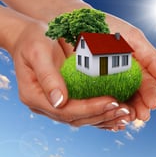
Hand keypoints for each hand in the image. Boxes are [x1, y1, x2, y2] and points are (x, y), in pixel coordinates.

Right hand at [12, 20, 133, 127]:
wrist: (29, 37)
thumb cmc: (33, 40)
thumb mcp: (38, 52)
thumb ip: (47, 76)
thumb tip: (60, 101)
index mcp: (35, 96)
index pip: (66, 109)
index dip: (90, 108)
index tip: (112, 101)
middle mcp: (45, 105)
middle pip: (76, 118)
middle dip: (102, 115)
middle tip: (125, 110)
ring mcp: (54, 104)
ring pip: (82, 119)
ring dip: (104, 118)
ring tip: (126, 114)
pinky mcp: (64, 100)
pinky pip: (84, 112)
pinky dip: (100, 116)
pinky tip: (116, 116)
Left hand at [88, 13, 155, 129]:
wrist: (78, 22)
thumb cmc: (107, 27)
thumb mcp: (132, 38)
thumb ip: (152, 58)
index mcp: (134, 66)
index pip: (146, 84)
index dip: (150, 95)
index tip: (152, 104)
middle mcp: (121, 76)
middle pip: (133, 96)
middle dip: (139, 107)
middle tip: (141, 116)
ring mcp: (105, 82)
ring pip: (118, 100)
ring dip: (124, 110)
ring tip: (127, 118)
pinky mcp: (88, 86)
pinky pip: (99, 100)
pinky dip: (105, 107)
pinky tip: (109, 113)